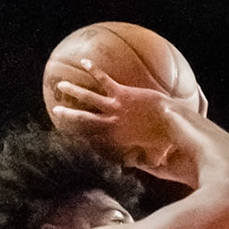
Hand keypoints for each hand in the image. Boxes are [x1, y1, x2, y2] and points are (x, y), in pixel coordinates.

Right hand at [51, 60, 192, 179]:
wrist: (173, 123)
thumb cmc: (170, 139)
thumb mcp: (158, 153)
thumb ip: (154, 159)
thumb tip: (157, 166)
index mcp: (118, 138)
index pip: (96, 137)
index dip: (84, 135)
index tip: (73, 132)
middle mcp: (113, 123)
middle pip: (85, 119)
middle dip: (69, 115)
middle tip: (55, 110)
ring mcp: (116, 108)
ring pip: (88, 98)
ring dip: (74, 91)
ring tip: (61, 85)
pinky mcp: (122, 94)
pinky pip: (104, 79)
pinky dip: (93, 70)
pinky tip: (84, 62)